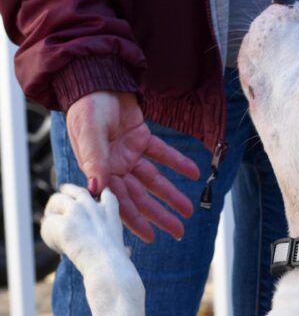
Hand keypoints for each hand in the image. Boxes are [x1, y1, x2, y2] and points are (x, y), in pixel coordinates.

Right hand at [66, 91, 199, 241]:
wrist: (96, 77)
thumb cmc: (86, 106)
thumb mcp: (89, 133)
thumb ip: (95, 161)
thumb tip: (96, 190)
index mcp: (99, 170)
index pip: (119, 201)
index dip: (135, 220)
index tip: (151, 237)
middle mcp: (115, 166)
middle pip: (141, 196)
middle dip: (159, 214)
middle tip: (179, 231)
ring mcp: (129, 154)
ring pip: (154, 179)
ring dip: (171, 194)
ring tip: (189, 210)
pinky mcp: (142, 138)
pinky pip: (162, 154)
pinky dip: (178, 162)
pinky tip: (194, 172)